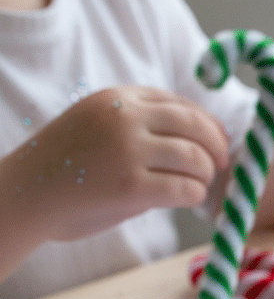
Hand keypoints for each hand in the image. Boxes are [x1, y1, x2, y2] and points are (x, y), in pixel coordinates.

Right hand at [1, 85, 229, 242]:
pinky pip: (186, 188)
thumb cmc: (69, 167)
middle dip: (218, 149)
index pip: (182, 104)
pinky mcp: (132, 186)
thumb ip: (143, 127)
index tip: (219, 144)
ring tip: (198, 187)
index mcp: (119, 98)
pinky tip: (188, 200)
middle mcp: (125, 117)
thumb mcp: (103, 128)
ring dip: (207, 176)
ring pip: (197, 159)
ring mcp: (128, 150)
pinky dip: (196, 195)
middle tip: (221, 168)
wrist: (28, 193)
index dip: (209, 126)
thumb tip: (201, 142)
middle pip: (197, 128)